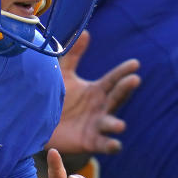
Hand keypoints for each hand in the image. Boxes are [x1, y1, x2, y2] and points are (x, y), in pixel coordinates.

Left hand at [47, 30, 139, 155]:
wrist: (42, 126)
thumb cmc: (57, 99)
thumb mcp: (64, 76)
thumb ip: (73, 56)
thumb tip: (85, 32)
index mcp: (97, 90)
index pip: (113, 79)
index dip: (123, 71)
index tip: (134, 63)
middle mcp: (102, 107)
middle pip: (116, 97)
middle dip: (125, 89)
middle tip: (134, 80)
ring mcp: (98, 125)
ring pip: (112, 123)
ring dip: (116, 124)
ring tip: (120, 125)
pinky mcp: (92, 142)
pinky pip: (104, 144)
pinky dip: (111, 145)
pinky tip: (115, 144)